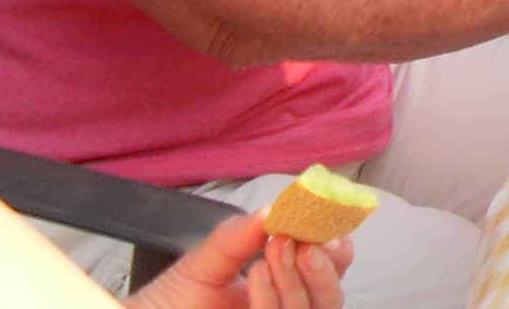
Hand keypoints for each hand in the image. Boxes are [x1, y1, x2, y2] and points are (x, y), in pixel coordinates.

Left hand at [125, 211, 350, 308]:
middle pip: (332, 298)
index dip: (337, 248)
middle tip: (302, 241)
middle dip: (325, 268)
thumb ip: (240, 236)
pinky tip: (257, 276)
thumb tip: (274, 209)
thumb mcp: (206, 260)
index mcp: (286, 285)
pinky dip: (272, 302)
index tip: (325, 223)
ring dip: (296, 282)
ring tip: (271, 252)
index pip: (332, 267)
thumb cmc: (171, 300)